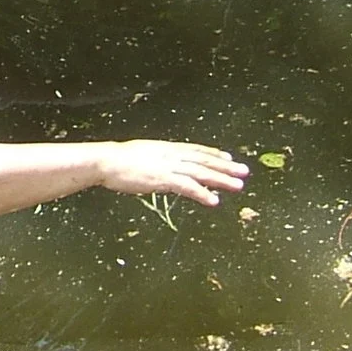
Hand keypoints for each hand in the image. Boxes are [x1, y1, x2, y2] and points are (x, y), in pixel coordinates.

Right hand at [94, 140, 248, 205]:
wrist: (107, 161)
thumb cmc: (118, 161)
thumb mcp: (142, 155)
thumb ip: (155, 160)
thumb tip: (160, 166)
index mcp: (167, 149)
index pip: (196, 150)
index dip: (214, 154)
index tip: (229, 159)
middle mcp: (172, 155)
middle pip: (204, 160)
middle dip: (225, 167)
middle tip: (244, 172)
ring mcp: (169, 167)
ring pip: (201, 173)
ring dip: (221, 180)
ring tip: (238, 186)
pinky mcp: (163, 179)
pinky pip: (187, 187)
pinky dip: (202, 193)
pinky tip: (213, 201)